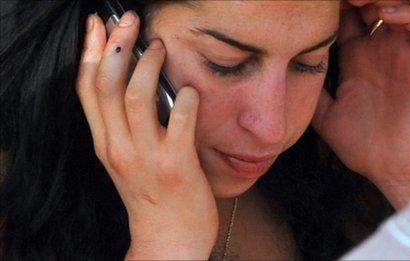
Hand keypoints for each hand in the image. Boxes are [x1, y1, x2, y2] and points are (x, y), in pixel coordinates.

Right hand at [76, 12, 217, 258]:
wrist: (169, 240)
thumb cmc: (151, 195)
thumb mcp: (127, 160)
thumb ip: (124, 126)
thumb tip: (134, 80)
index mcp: (105, 143)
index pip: (87, 90)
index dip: (89, 52)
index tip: (96, 23)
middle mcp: (119, 147)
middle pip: (106, 86)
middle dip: (114, 46)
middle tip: (128, 19)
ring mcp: (147, 156)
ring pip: (136, 97)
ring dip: (147, 65)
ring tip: (159, 47)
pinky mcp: (177, 165)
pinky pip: (181, 120)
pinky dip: (186, 98)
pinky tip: (191, 90)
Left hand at [311, 1, 409, 206]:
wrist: (392, 169)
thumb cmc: (362, 145)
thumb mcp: (325, 114)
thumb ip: (311, 91)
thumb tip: (287, 73)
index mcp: (356, 60)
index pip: (344, 20)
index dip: (330, 10)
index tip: (309, 7)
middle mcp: (378, 52)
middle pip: (368, 8)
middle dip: (352, 0)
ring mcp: (400, 55)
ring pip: (396, 9)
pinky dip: (403, 13)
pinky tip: (381, 13)